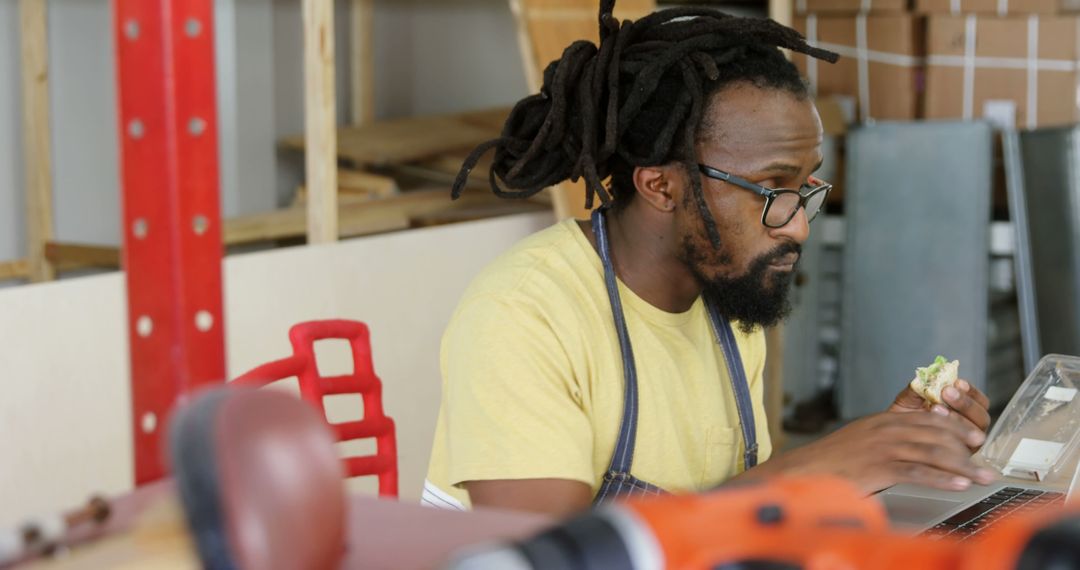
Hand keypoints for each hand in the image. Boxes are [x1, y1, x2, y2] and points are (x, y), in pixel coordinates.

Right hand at [740, 411, 995, 494]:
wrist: (805, 470)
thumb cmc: (833, 460)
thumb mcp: (861, 440)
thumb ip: (886, 438)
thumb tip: (910, 445)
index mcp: (883, 420)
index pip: (928, 417)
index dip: (955, 425)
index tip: (974, 436)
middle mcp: (886, 429)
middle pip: (936, 434)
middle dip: (966, 447)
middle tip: (986, 460)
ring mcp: (883, 447)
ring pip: (933, 452)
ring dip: (963, 466)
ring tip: (982, 477)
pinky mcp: (879, 467)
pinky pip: (917, 472)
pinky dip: (941, 478)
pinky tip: (957, 484)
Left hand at [889, 378, 990, 449]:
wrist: (887, 442)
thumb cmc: (901, 420)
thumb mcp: (908, 400)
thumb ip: (919, 388)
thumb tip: (928, 375)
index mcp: (963, 413)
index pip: (980, 402)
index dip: (971, 392)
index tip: (957, 382)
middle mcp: (968, 431)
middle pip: (982, 418)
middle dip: (965, 403)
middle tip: (947, 392)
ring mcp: (964, 447)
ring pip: (975, 434)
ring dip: (958, 419)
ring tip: (937, 408)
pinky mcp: (956, 462)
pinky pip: (961, 451)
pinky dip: (950, 439)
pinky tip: (935, 429)